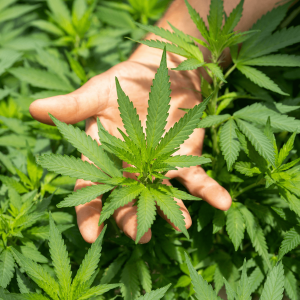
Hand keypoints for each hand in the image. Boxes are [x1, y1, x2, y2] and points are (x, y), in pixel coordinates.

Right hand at [29, 48, 231, 243]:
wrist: (163, 71)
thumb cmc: (127, 79)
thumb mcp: (99, 91)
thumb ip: (74, 105)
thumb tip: (34, 108)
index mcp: (105, 154)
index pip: (92, 186)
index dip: (90, 210)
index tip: (91, 234)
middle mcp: (131, 165)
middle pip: (128, 196)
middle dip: (132, 216)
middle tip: (140, 235)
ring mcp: (159, 165)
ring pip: (162, 193)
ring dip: (172, 209)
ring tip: (182, 223)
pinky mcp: (185, 158)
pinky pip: (197, 178)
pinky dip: (209, 190)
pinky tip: (223, 203)